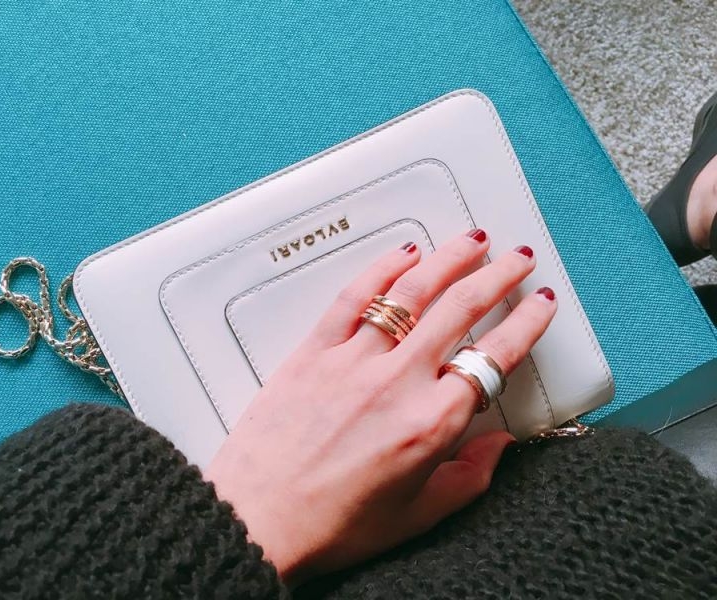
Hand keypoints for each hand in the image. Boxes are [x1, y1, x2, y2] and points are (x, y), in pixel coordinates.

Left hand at [205, 230, 556, 583]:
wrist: (257, 520)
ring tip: (472, 240)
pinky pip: (354, 297)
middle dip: (497, 276)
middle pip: (460, 308)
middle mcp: (396, 383)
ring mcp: (353, 360)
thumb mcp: (417, 516)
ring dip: (449, 258)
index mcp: (430, 423)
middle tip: (516, 259)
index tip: (540, 304)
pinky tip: (403, 253)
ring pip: (412, 292)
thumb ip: (470, 478)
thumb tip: (499, 447)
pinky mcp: (314, 351)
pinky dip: (382, 268)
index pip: (495, 357)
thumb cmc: (329, 524)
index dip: (527, 323)